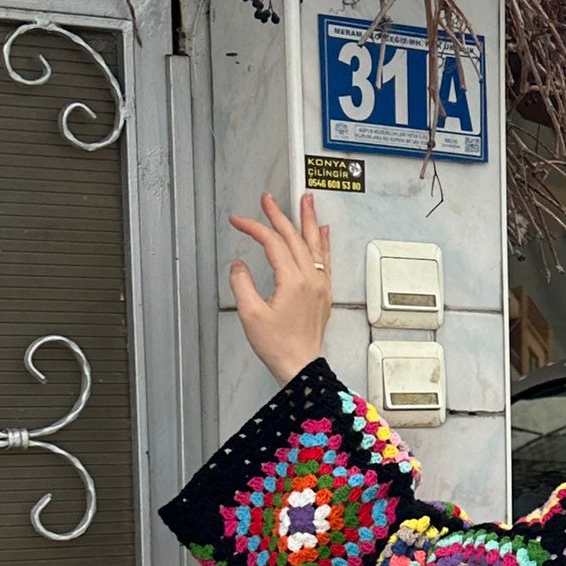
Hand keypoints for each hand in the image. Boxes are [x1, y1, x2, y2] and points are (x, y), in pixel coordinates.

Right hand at [228, 191, 332, 384]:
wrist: (300, 366)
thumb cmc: (278, 346)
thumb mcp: (250, 314)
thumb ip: (242, 284)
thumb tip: (239, 264)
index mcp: (293, 281)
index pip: (273, 243)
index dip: (254, 227)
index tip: (239, 221)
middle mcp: (311, 279)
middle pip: (295, 237)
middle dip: (280, 214)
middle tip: (268, 199)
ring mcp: (321, 285)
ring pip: (316, 244)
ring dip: (309, 220)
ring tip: (307, 200)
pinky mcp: (324, 294)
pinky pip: (327, 259)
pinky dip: (324, 242)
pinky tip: (324, 232)